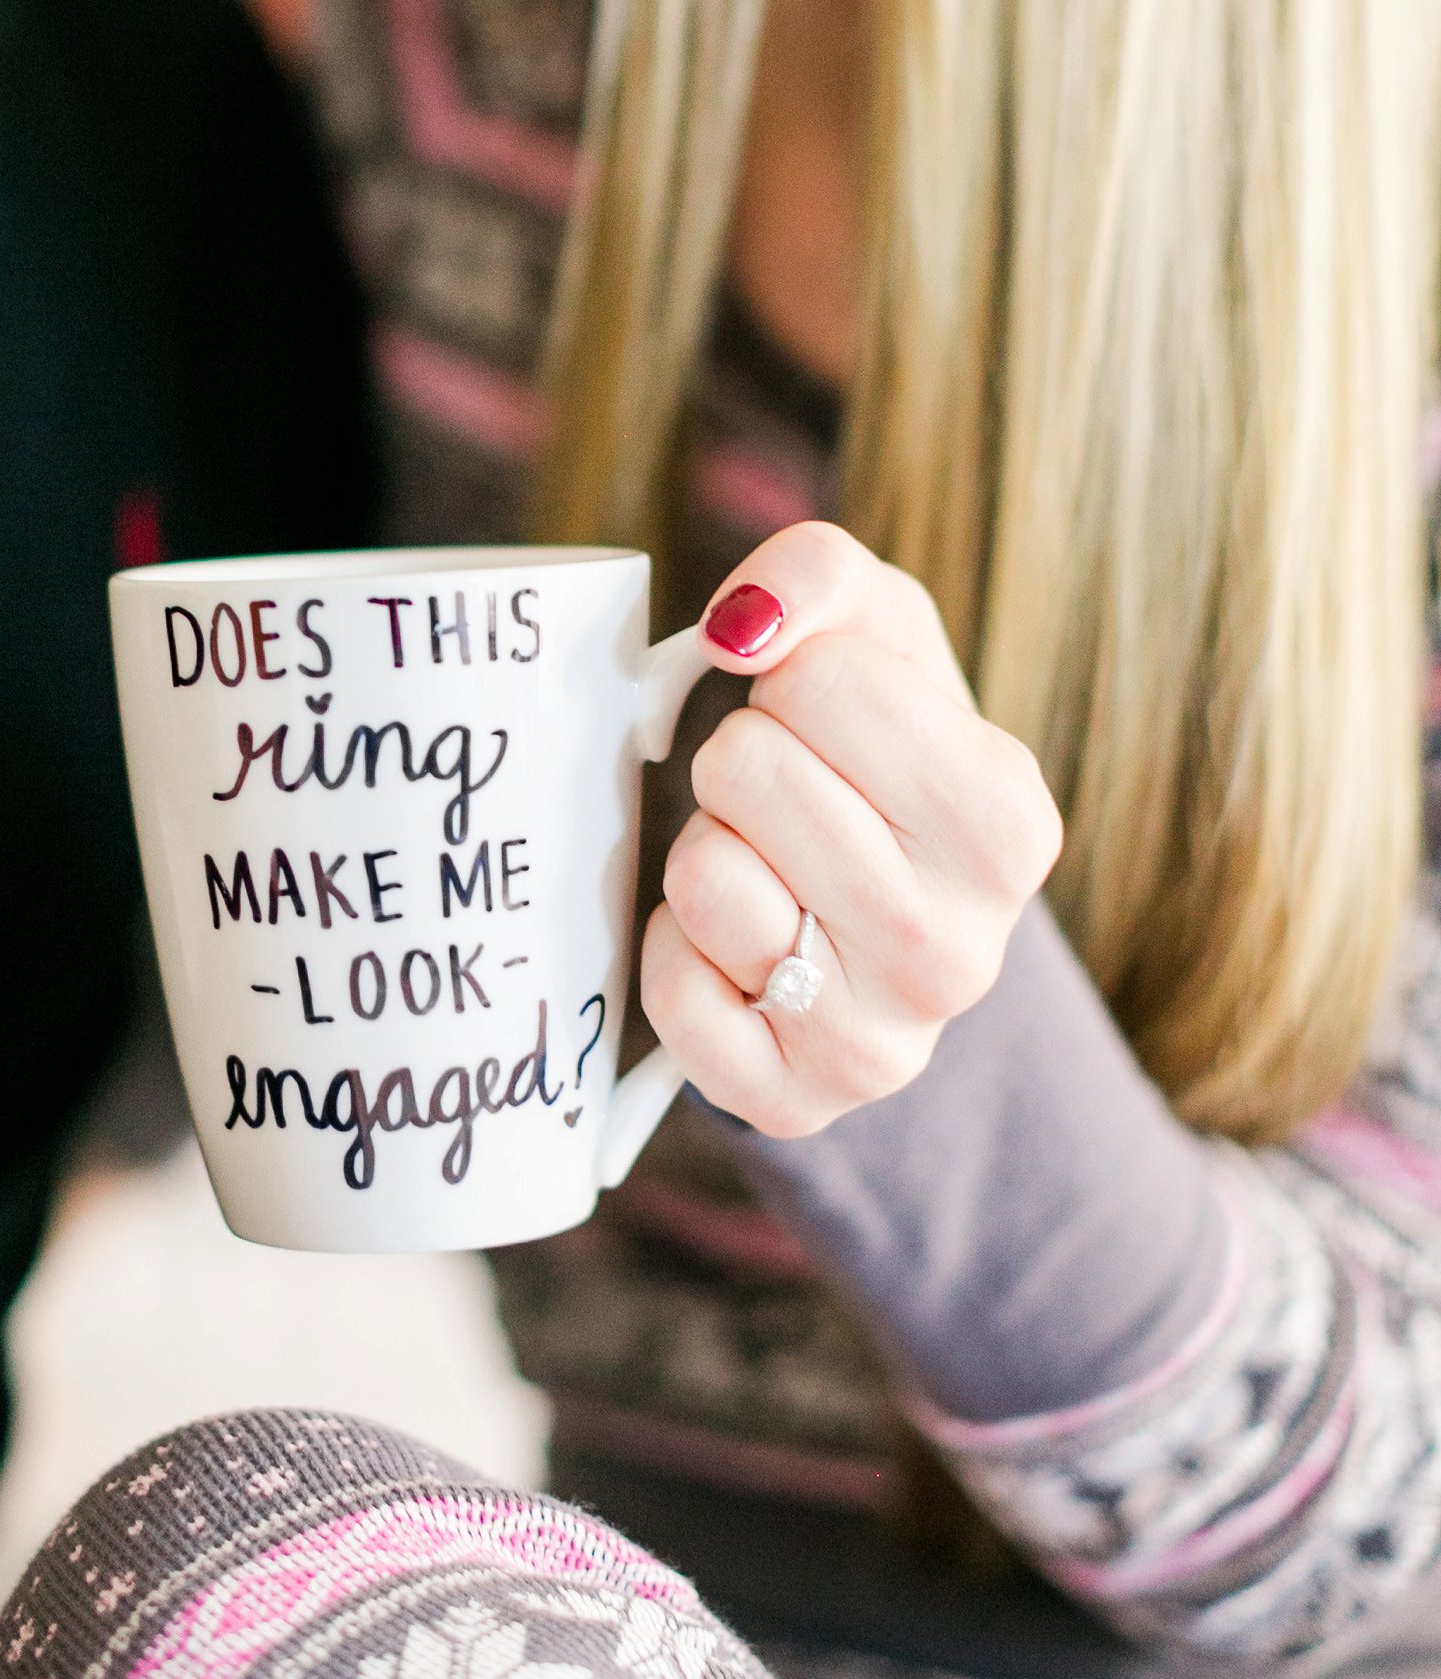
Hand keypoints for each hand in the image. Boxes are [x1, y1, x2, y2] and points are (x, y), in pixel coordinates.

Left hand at [644, 524, 1063, 1136]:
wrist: (890, 925)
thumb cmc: (877, 756)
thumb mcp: (876, 637)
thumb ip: (817, 575)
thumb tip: (740, 624)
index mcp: (1010, 824)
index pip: (815, 681)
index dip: (792, 682)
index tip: (827, 726)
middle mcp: (962, 949)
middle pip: (744, 767)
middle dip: (744, 765)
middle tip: (788, 803)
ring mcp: (881, 1045)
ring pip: (702, 875)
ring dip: (708, 851)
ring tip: (770, 871)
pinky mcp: (792, 1103)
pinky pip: (669, 989)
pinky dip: (677, 950)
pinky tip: (739, 952)